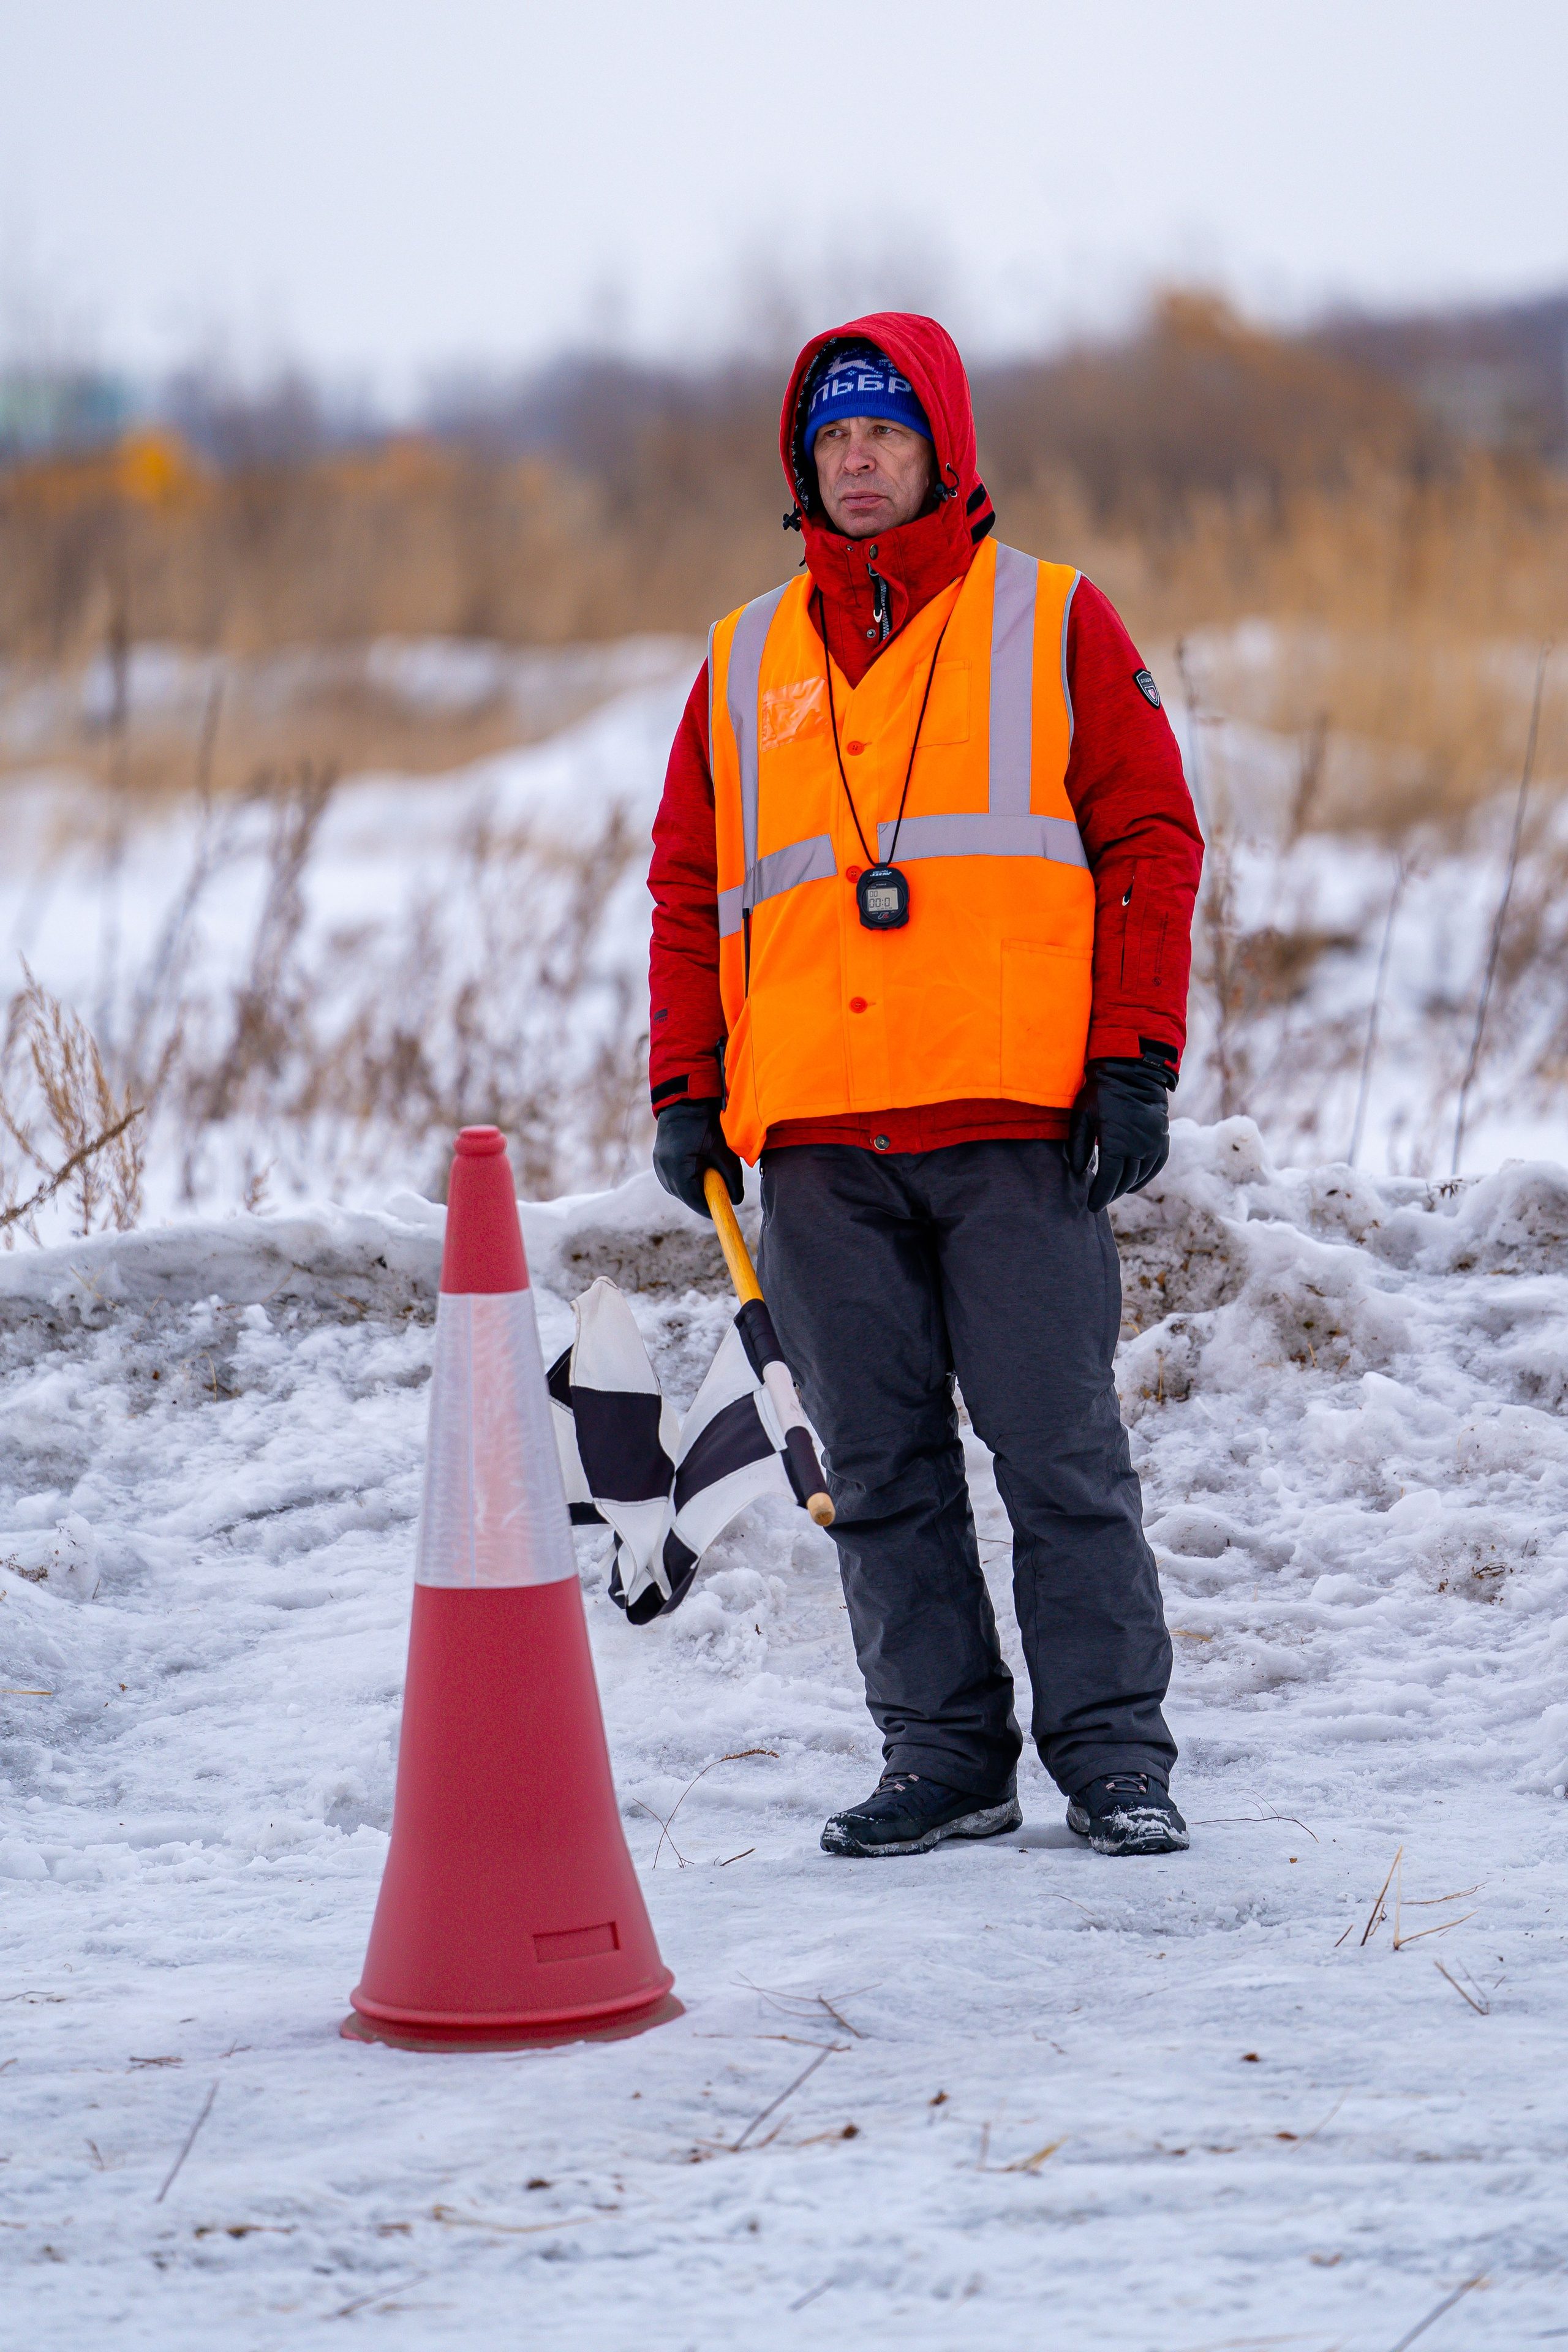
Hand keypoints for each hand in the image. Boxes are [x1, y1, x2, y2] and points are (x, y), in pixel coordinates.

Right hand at [652, 1098, 744, 1218]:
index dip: (711, 1208)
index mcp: (680, 1172)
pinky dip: (685, 1178)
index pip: (695, 1202)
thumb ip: (732, 1179)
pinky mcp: (658, 1161)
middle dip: (703, 1197)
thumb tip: (736, 1200)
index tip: (724, 1209)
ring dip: (694, 1187)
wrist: (684, 1102)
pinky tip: (696, 1166)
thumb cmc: (705, 1126)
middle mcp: (665, 1173)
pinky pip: (673, 1179)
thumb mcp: (723, 1153)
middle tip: (720, 1187)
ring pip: (679, 1190)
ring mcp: (659, 1167)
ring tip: (707, 1170)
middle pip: (687, 1198)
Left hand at [1068, 1058, 1171, 1212]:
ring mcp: (1153, 1143)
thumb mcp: (1082, 1117)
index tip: (1092, 1207)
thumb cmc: (1101, 1093)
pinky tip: (1134, 1184)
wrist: (1132, 1071)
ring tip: (1113, 1193)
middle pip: (1125, 1181)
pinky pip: (1156, 1165)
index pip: (1109, 1180)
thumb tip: (1079, 1171)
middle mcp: (1138, 1147)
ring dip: (1126, 1187)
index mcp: (1116, 1143)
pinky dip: (1145, 1177)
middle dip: (1111, 1194)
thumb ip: (1078, 1145)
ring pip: (1141, 1175)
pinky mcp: (1162, 1138)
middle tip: (1100, 1201)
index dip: (1100, 1196)